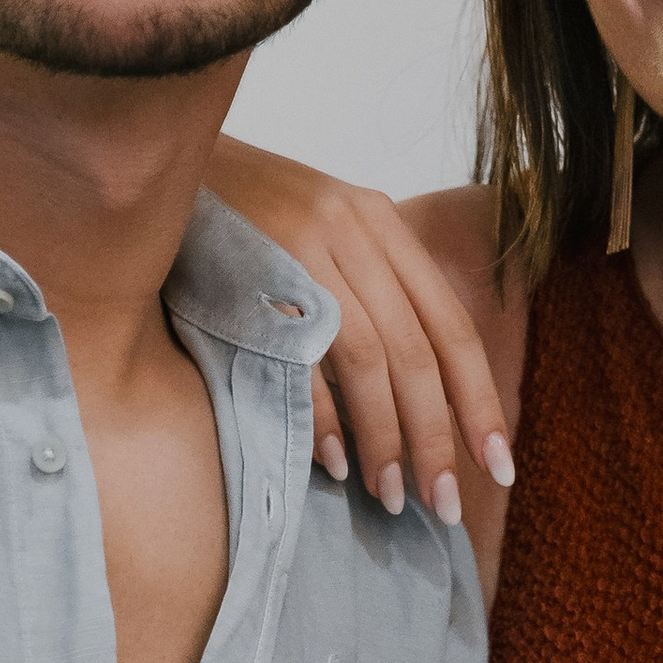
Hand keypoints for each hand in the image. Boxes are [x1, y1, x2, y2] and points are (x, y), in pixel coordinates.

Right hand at [210, 138, 509, 518]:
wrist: (164, 159)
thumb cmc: (246, 213)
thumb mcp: (323, 229)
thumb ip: (370, 287)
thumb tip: (416, 390)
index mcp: (381, 222)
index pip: (452, 326)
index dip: (481, 401)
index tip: (499, 465)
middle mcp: (354, 231)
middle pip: (417, 352)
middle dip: (437, 437)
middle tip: (443, 503)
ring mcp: (305, 248)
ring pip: (370, 358)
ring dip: (385, 437)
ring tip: (390, 493)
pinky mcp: (255, 272)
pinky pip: (303, 357)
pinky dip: (322, 416)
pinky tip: (335, 463)